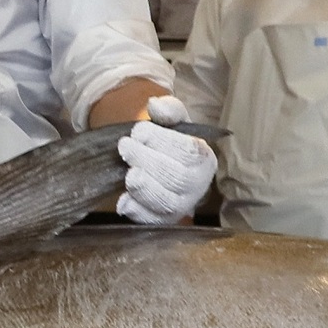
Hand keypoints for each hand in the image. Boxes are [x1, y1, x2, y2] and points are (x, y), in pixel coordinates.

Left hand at [116, 96, 216, 223]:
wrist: (162, 163)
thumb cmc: (169, 141)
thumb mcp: (172, 121)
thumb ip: (168, 110)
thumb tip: (154, 105)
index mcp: (204, 158)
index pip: (189, 152)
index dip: (163, 141)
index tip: (138, 131)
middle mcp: (197, 186)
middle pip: (178, 178)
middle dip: (149, 161)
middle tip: (125, 146)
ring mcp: (181, 206)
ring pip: (166, 203)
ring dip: (144, 188)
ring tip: (128, 173)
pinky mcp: (162, 221)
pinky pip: (152, 222)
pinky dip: (137, 212)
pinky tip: (123, 202)